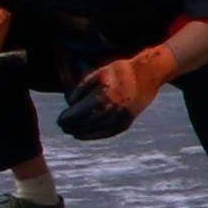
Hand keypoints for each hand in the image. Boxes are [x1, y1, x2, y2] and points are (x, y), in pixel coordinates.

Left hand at [60, 42, 175, 140]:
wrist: (147, 75)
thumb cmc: (120, 71)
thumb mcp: (98, 73)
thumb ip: (82, 88)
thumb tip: (70, 103)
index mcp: (105, 96)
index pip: (81, 113)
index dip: (69, 118)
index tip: (60, 120)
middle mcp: (114, 110)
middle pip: (88, 123)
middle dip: (73, 126)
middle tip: (62, 127)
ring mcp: (121, 118)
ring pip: (97, 130)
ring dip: (82, 133)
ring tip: (71, 132)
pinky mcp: (126, 122)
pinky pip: (108, 132)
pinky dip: (94, 135)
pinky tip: (83, 135)